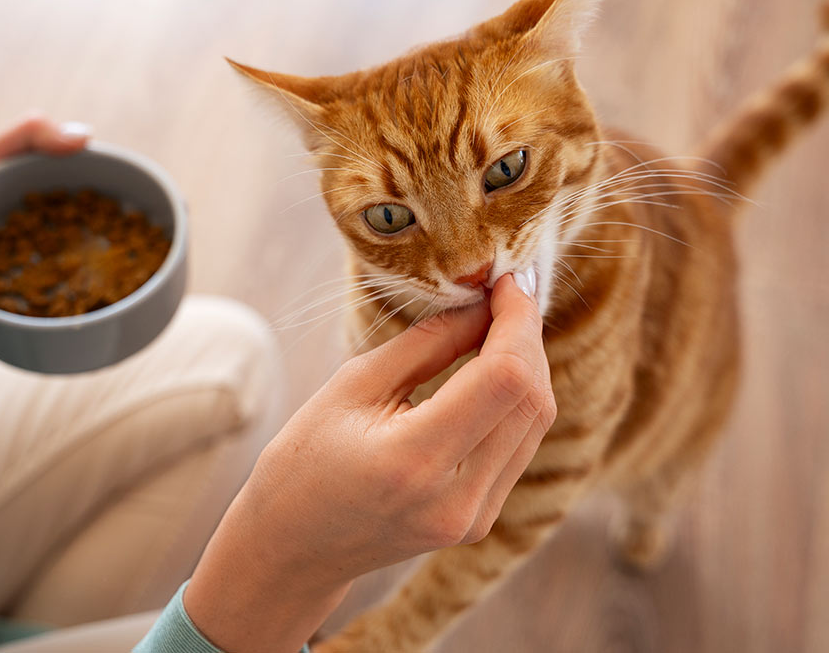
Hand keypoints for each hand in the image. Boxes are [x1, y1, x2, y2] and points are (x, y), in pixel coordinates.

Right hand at [185, 275, 555, 652]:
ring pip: (535, 422)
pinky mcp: (480, 520)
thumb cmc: (304, 461)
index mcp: (415, 460)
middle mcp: (458, 498)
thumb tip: (482, 304)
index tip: (504, 281)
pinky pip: (520, 445)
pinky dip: (515, 398)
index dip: (517, 320)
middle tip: (500, 294)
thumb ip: (426, 343)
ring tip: (496, 324)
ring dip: (526, 365)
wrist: (294, 548)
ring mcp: (474, 517)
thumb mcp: (353, 385)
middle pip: (531, 398)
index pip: (505, 377)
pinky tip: (491, 369)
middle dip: (526, 336)